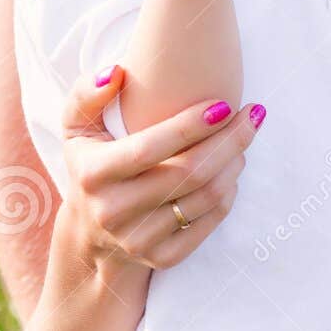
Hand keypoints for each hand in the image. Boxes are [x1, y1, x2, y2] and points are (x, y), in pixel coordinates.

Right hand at [60, 63, 264, 270]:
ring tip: (242, 138)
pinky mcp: (162, 258)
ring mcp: (138, 240)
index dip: (190, 126)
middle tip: (253, 114)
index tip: (223, 105)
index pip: (149, 148)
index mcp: (93, 174)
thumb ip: (86, 94)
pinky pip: (210, 221)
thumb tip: (115, 72)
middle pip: (189, 173)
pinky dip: (229, 193)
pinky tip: (230, 170)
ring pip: (206, 197)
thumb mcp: (77, 127)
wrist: (89, 233)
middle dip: (230, 140)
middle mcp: (112, 212)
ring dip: (234, 162)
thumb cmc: (92, 163)